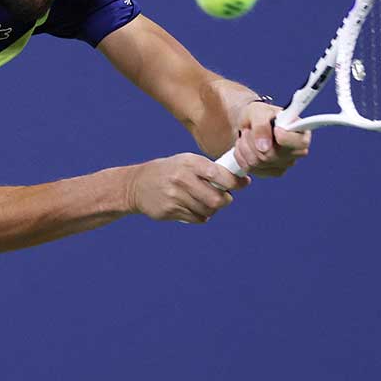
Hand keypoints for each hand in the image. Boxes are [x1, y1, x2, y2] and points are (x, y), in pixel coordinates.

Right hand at [128, 153, 249, 223]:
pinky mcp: (169, 210)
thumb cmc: (169, 172)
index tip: (243, 183)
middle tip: (224, 198)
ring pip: (207, 210)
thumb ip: (208, 169)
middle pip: (216, 199)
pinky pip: (196, 218)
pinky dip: (201, 216)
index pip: (218, 174)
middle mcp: (181, 178)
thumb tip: (238, 179)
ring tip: (206, 202)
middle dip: (225, 200)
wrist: (137, 184)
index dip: (235, 182)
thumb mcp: (185, 162)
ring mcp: (174, 196)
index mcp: (188, 162)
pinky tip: (193, 208)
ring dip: (212, 209)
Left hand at [233, 103, 310, 176]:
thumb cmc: (258, 115)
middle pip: (273, 156)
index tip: (275, 129)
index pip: (301, 143)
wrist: (248, 124)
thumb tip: (264, 147)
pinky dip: (242, 157)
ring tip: (245, 136)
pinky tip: (244, 147)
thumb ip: (261, 125)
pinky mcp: (271, 172)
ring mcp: (284, 164)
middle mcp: (296, 151)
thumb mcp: (258, 111)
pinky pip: (252, 169)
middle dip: (253, 141)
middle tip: (249, 129)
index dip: (285, 139)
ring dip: (245, 148)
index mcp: (300, 132)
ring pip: (259, 163)